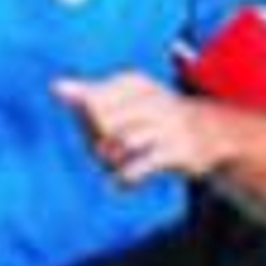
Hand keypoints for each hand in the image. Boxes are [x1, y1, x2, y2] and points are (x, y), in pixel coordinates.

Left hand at [53, 72, 210, 188]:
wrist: (210, 133)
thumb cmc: (155, 116)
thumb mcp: (124, 100)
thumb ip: (90, 94)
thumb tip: (55, 86)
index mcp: (133, 82)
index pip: (90, 102)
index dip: (85, 124)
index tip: (95, 133)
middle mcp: (151, 97)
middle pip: (102, 122)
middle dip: (96, 144)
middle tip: (104, 154)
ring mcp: (166, 124)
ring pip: (119, 143)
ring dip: (109, 162)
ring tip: (114, 167)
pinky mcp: (176, 152)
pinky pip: (137, 168)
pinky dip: (123, 180)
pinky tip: (120, 183)